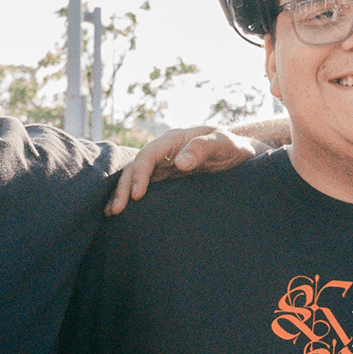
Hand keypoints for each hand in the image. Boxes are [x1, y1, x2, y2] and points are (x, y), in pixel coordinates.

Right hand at [105, 127, 259, 214]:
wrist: (240, 154)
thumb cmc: (232, 146)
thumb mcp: (223, 143)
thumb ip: (203, 148)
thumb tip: (180, 163)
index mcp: (173, 140)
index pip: (148, 155)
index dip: (140, 174)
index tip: (137, 194)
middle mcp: (164, 152)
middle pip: (136, 167)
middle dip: (123, 187)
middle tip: (116, 210)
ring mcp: (164, 166)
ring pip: (135, 177)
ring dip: (122, 193)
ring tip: (112, 213)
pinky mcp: (167, 180)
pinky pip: (145, 187)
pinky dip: (132, 197)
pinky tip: (124, 212)